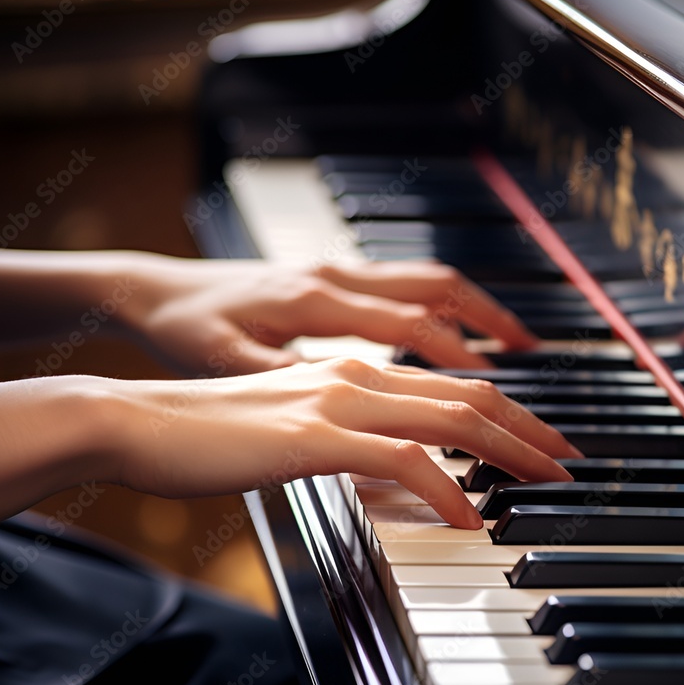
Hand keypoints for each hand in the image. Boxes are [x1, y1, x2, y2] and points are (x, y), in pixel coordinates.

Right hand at [113, 358, 580, 527]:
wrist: (136, 421)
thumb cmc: (207, 432)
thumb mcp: (289, 430)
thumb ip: (343, 443)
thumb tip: (389, 475)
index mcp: (351, 372)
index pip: (450, 386)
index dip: (506, 412)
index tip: (540, 442)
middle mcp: (355, 376)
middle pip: (468, 395)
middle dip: (529, 429)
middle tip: (567, 461)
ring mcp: (335, 401)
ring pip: (449, 418)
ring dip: (508, 452)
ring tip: (544, 483)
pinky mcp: (312, 437)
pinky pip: (401, 461)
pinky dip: (445, 490)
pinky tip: (467, 519)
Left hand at [122, 253, 537, 375]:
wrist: (151, 292)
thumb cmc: (184, 330)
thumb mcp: (225, 363)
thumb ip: (286, 381)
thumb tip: (341, 410)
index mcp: (316, 300)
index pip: (412, 327)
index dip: (459, 361)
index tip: (498, 399)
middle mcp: (336, 277)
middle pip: (439, 291)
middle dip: (493, 328)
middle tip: (532, 361)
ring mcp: (337, 273)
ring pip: (428, 279)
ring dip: (477, 309)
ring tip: (517, 346)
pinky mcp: (332, 280)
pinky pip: (406, 283)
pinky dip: (444, 306)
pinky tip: (454, 334)